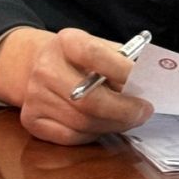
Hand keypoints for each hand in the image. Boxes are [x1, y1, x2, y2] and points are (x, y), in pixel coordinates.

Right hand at [0, 27, 153, 145]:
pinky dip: (93, 135)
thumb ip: (121, 62)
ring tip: (128, 119)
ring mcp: (35, 96)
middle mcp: (46, 67)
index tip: (146, 85)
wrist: (37, 66)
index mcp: (67, 42)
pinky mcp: (32, 120)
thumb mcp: (99, 47)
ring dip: (112, 125)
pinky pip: (71, 137)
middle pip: (89, 100)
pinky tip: (103, 125)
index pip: (95, 55)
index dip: (122, 71)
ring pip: (83, 123)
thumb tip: (147, 84)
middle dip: (123, 111)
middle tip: (143, 112)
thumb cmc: (80, 59)